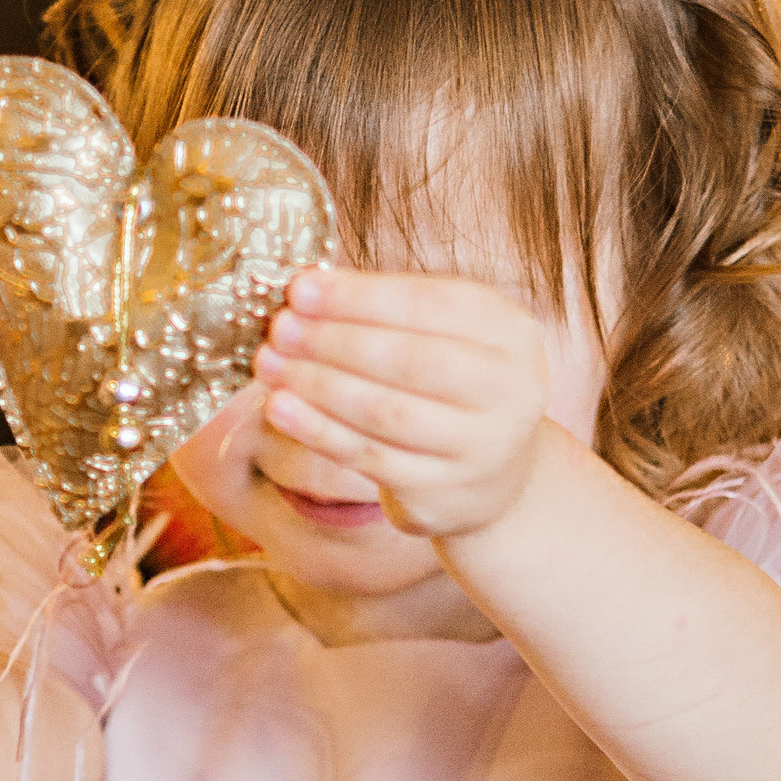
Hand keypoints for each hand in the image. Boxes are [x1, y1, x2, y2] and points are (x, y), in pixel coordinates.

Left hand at [252, 270, 551, 539]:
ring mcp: (481, 448)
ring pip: (386, 413)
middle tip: (279, 327)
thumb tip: (306, 289)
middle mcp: (510, 391)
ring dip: (318, 385)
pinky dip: (318, 430)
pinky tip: (281, 407)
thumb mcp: (444, 336)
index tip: (300, 288)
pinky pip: (369, 458)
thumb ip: (387, 310)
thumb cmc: (452, 386)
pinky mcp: (443, 493)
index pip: (432, 305)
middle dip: (334, 341)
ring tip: (269, 363)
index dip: (361, 297)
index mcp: (511, 333)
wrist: (495, 477)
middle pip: (410, 361)